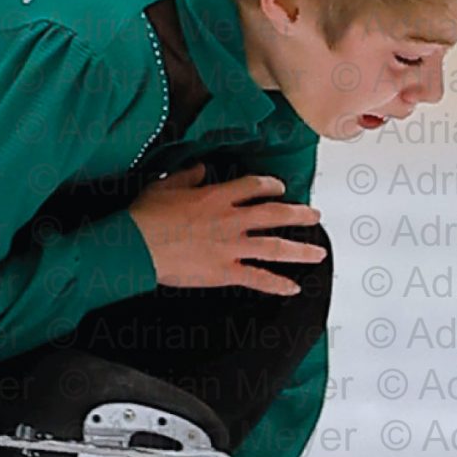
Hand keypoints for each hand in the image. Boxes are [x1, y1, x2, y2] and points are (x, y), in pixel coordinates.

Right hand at [126, 164, 325, 295]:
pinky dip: (278, 284)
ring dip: (300, 250)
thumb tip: (201, 168)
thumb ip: (188, 175)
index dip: (270, 185)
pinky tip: (292, 287)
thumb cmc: (146, 217)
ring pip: (275, 247)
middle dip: (299, 214)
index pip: (254, 186)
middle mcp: (231, 220)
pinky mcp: (225, 271)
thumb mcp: (166, 185)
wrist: (137, 245)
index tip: (279, 187)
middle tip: (314, 215)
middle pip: (275, 214)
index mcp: (217, 197)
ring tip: (318, 252)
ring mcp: (231, 247)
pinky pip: (258, 278)